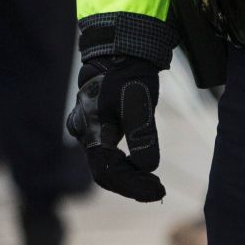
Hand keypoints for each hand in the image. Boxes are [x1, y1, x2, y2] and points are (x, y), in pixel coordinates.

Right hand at [67, 55, 164, 202]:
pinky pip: (108, 155)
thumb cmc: (128, 76)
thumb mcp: (140, 103)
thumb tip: (148, 167)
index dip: (133, 187)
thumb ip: (143, 134)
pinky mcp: (97, 128)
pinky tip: (145, 169)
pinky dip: (128, 167)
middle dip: (133, 185)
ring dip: (131, 178)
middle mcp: (84, 133)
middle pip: (105, 173)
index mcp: (91, 129)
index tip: (159, 192)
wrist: (120, 52)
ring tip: (156, 183)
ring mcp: (88, 130)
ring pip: (106, 165)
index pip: (106, 173)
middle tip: (160, 190)